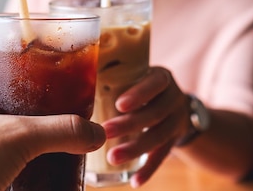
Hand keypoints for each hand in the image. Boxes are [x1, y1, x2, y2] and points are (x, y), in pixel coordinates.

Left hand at [101, 66, 189, 187]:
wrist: (172, 100)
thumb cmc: (140, 83)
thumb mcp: (134, 73)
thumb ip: (113, 77)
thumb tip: (75, 83)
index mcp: (161, 78)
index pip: (155, 83)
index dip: (139, 94)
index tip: (119, 105)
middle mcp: (173, 98)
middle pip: (155, 113)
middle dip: (129, 125)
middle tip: (104, 131)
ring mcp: (177, 121)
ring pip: (158, 137)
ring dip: (135, 149)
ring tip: (112, 158)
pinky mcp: (174, 140)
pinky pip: (162, 156)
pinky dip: (148, 170)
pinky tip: (135, 181)